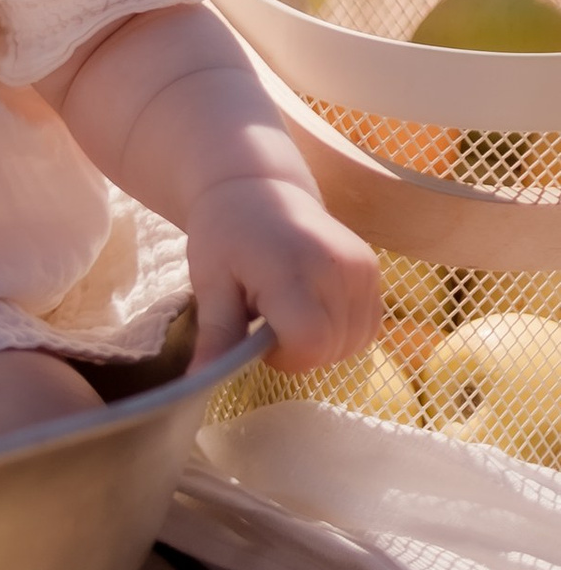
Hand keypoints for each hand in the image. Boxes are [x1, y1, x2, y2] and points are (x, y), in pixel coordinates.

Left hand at [184, 169, 381, 373]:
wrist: (257, 185)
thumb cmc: (224, 233)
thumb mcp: (210, 283)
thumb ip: (216, 336)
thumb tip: (196, 384)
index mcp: (292, 268)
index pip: (310, 343)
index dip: (285, 356)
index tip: (259, 335)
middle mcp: (337, 266)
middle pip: (332, 348)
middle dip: (300, 350)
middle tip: (268, 318)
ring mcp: (362, 266)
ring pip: (354, 343)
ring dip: (322, 343)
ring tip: (290, 309)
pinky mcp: (373, 268)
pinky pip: (368, 326)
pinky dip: (342, 331)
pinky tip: (314, 308)